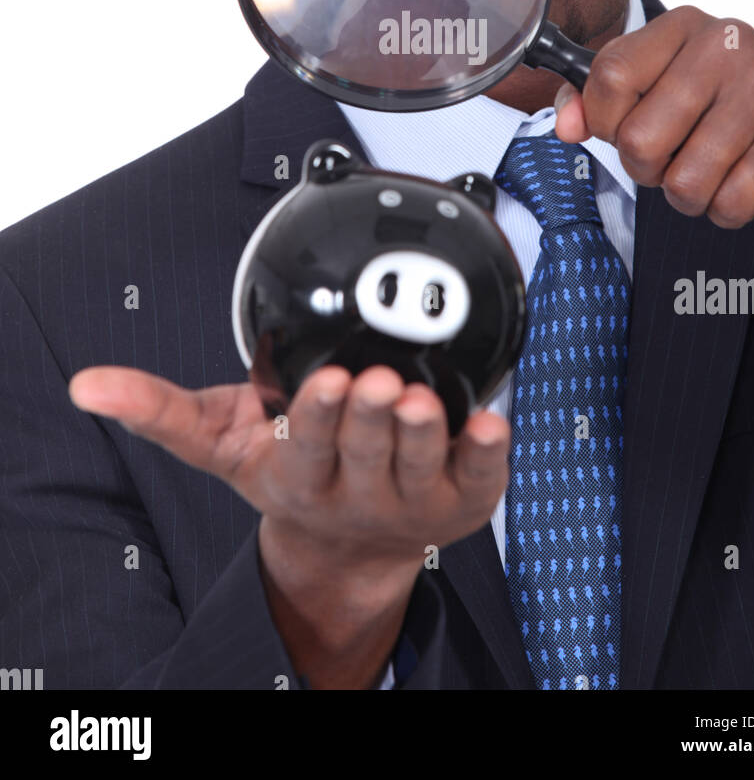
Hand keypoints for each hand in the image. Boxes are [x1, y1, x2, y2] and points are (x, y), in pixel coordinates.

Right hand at [68, 363, 509, 683]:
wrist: (351, 544)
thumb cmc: (289, 470)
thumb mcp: (222, 443)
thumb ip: (160, 410)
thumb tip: (88, 384)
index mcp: (300, 474)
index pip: (306, 447)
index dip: (316, 416)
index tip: (324, 380)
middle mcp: (358, 491)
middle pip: (365, 451)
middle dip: (371, 416)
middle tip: (379, 380)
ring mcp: (414, 498)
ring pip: (420, 465)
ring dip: (426, 432)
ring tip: (425, 399)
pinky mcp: (464, 499)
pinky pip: (481, 478)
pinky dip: (488, 452)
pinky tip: (493, 421)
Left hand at [553, 6, 753, 261]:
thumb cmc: (739, 120)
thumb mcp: (668, 97)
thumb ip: (606, 104)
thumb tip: (566, 123)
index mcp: (686, 28)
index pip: (609, 74)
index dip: (606, 121)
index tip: (625, 129)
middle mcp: (727, 45)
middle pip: (638, 136)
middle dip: (650, 169)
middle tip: (681, 158)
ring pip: (683, 179)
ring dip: (693, 195)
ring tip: (719, 172)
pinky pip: (728, 201)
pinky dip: (729, 210)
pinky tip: (750, 185)